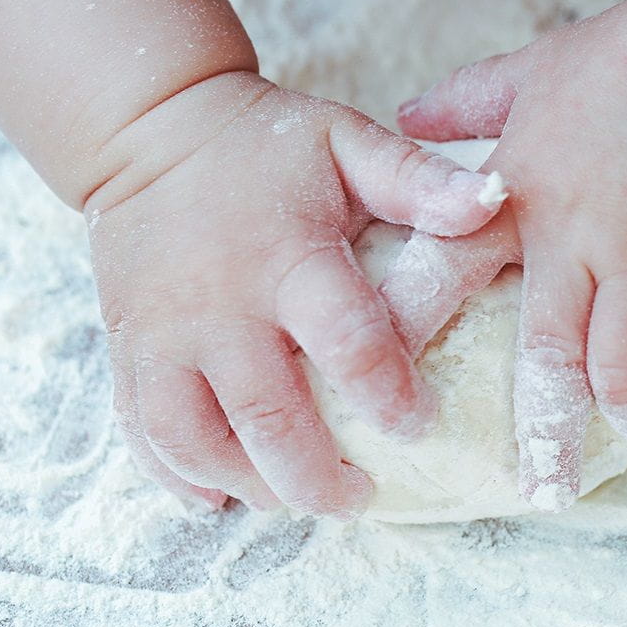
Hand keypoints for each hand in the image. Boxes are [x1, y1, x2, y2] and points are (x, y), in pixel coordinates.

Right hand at [87, 72, 502, 516]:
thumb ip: (417, 179)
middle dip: (320, 478)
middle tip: (360, 496)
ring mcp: (165, 334)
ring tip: (295, 499)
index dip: (391, 397)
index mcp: (289, 257)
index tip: (420, 424)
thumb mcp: (346, 141)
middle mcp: (221, 306)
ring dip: (251, 486)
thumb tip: (497, 200)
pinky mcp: (129, 347)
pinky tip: (218, 495)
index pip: (349, 345)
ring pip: (198, 441)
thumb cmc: (268, 144)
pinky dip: (177, 476)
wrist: (150, 128)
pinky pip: (140, 430)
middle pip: (270, 418)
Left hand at [391, 0, 626, 510]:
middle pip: (547, 364)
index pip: (446, 272)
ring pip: (625, 377)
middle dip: (546, 439)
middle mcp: (574, 244)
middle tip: (547, 489)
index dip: (407, 332)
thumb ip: (468, 100)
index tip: (385, 396)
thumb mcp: (534, 70)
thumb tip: (408, 109)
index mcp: (518, 201)